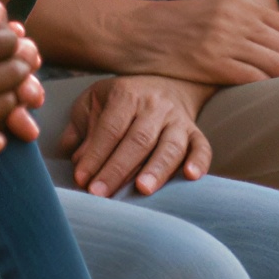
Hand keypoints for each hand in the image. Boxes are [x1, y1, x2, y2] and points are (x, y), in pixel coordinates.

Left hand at [61, 74, 213, 196]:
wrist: (164, 84)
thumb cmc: (121, 101)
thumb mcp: (94, 103)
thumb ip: (80, 130)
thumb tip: (76, 161)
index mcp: (126, 95)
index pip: (110, 129)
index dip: (95, 155)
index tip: (82, 179)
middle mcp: (154, 106)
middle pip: (138, 140)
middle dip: (118, 169)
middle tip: (101, 194)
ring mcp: (178, 119)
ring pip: (170, 146)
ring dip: (156, 169)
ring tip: (142, 189)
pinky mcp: (196, 133)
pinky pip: (202, 147)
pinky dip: (199, 162)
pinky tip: (190, 176)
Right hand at [116, 0, 278, 83]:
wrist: (129, 31)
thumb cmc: (166, 30)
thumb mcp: (207, 16)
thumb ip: (237, 26)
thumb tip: (269, 48)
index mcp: (235, 3)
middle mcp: (234, 16)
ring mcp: (222, 37)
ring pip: (278, 62)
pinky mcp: (210, 60)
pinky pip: (254, 77)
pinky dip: (271, 90)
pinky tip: (275, 102)